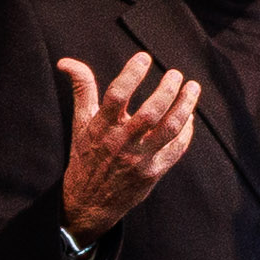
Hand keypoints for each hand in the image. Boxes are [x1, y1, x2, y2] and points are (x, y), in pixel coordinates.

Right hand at [56, 52, 200, 239]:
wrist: (89, 202)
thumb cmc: (86, 155)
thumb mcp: (80, 122)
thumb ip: (81, 90)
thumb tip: (66, 62)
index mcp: (101, 127)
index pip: (117, 95)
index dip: (131, 74)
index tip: (144, 58)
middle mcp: (121, 143)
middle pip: (150, 113)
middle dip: (167, 90)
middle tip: (176, 74)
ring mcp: (139, 160)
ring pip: (169, 130)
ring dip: (185, 107)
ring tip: (193, 88)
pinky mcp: (153, 173)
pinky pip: (176, 150)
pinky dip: (186, 132)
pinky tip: (189, 117)